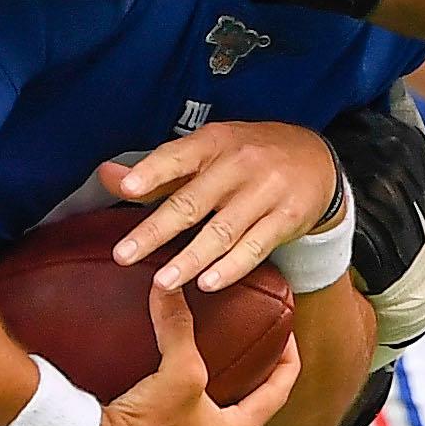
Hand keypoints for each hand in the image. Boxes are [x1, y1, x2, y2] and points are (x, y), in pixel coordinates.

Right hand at [58, 285, 300, 425]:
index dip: (288, 362)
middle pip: (242, 412)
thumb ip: (179, 327)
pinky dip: (173, 413)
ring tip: (202, 368)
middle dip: (245, 382)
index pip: (277, 394)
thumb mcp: (177, 372)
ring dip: (207, 400)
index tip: (288, 339)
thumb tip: (172, 286)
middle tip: (244, 352)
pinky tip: (157, 393)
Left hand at [102, 122, 341, 292]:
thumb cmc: (250, 155)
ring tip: (163, 281)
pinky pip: (255, 247)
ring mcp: (266, 192)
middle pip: (193, 201)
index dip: (151, 172)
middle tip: (124, 254)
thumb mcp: (208, 151)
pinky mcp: (287, 218)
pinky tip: (209, 282)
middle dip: (156, 230)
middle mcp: (239, 165)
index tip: (127, 188)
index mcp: (214, 143)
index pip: (178, 156)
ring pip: (222, 230)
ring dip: (191, 258)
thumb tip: (107, 177)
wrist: (317, 159)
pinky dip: (231, 268)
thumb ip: (159, 170)